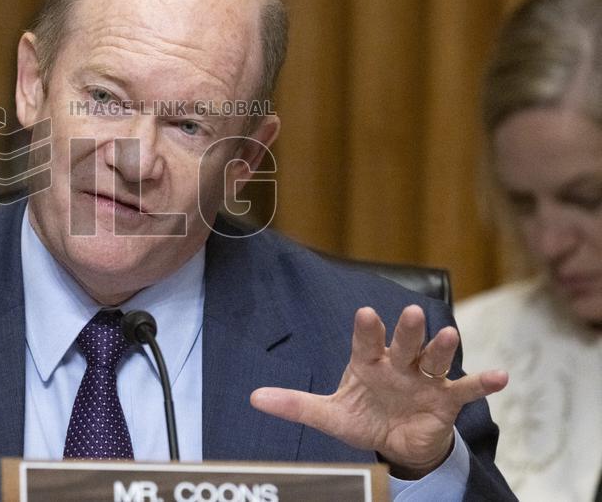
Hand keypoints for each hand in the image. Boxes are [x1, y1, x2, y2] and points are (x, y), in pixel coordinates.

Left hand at [250, 305, 506, 478]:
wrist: (397, 442)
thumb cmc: (364, 417)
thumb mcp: (329, 415)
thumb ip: (295, 405)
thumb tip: (254, 398)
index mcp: (369, 362)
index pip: (366, 342)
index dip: (367, 329)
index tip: (365, 313)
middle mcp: (399, 363)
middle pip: (404, 342)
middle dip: (407, 330)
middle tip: (410, 313)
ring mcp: (424, 379)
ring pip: (434, 359)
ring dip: (441, 347)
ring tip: (449, 334)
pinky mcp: (446, 399)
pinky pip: (466, 388)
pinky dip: (483, 382)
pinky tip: (500, 376)